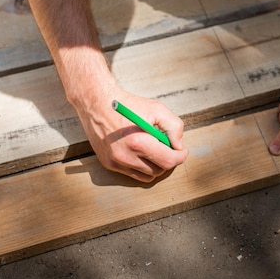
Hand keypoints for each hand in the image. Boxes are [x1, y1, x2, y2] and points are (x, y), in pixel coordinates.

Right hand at [73, 83, 187, 181]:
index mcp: (138, 143)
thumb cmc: (129, 105)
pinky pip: (133, 174)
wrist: (97, 103)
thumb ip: (174, 127)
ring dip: (155, 165)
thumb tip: (178, 146)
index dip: (180, 157)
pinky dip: (141, 166)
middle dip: (167, 159)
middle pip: (159, 170)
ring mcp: (116, 162)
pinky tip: (141, 152)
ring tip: (154, 148)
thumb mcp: (157, 108)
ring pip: (147, 175)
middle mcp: (125, 156)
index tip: (182, 151)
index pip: (168, 161)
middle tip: (168, 147)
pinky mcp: (109, 164)